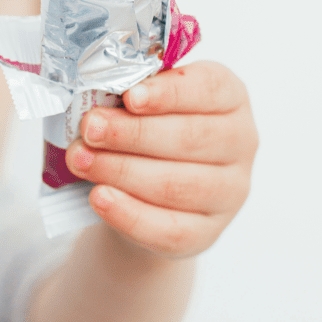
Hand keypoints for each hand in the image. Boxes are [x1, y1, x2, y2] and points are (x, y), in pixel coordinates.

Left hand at [65, 61, 257, 257]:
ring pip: (176, 185)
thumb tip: (97, 99)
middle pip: (190, 138)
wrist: (149, 195)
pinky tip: (99, 197)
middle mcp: (240, 143)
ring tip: (81, 160)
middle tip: (89, 128)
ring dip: (121, 171)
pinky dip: (128, 214)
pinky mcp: (207, 233)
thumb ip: (132, 96)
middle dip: (132, 133)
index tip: (129, 96)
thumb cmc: (151, 134)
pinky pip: (169, 229)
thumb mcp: (149, 104)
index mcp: (231, 98)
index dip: (168, 93)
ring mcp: (229, 193)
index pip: (208, 88)